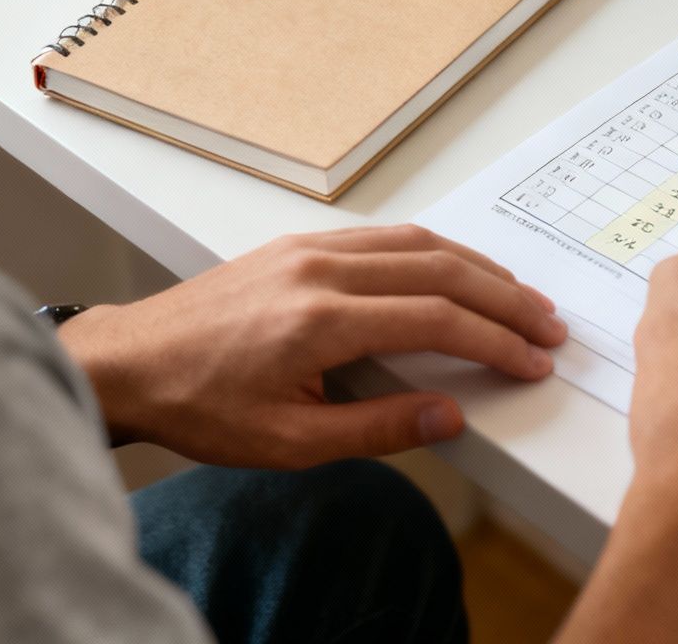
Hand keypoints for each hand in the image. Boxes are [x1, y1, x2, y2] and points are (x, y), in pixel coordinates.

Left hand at [58, 224, 565, 468]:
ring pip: (416, 242)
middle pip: (440, 268)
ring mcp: (307, 250)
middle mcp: (319, 271)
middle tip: (547, 326)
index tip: (532, 362)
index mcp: (319, 320)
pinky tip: (456, 270)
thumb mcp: (288, 442)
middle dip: (504, 298)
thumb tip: (451, 414)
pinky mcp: (297, 245)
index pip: (436, 319)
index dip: (495, 340)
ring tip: (518, 297)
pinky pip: (383, 236)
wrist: (129, 365)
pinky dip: (433, 251)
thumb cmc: (199, 406)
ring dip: (476, 267)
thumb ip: (377, 430)